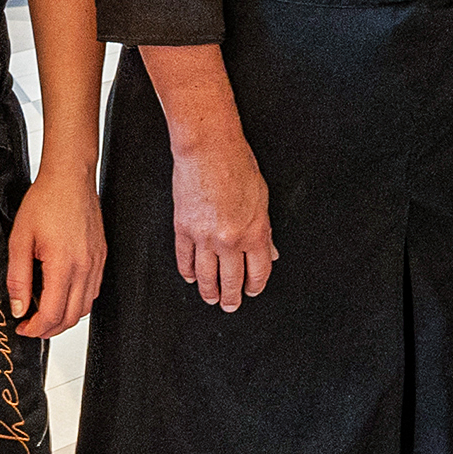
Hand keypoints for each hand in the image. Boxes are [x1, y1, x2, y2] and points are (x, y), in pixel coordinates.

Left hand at [7, 166, 106, 336]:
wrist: (70, 178)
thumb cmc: (46, 201)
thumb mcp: (19, 239)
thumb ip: (18, 278)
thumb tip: (18, 308)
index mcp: (63, 265)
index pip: (52, 314)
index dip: (35, 329)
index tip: (22, 328)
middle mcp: (85, 268)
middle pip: (71, 318)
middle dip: (49, 330)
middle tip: (31, 327)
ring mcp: (97, 263)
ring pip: (85, 308)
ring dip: (65, 317)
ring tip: (45, 313)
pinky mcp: (101, 257)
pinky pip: (93, 291)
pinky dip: (78, 302)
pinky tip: (63, 295)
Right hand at [170, 141, 275, 310]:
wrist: (208, 149)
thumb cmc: (237, 165)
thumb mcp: (262, 198)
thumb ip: (264, 229)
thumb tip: (268, 251)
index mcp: (255, 232)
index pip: (258, 271)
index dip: (255, 286)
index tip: (252, 291)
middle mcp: (230, 239)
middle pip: (232, 280)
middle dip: (232, 297)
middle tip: (231, 304)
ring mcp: (205, 237)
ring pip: (206, 276)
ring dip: (209, 291)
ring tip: (211, 298)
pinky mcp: (184, 229)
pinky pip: (185, 259)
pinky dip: (188, 271)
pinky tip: (190, 277)